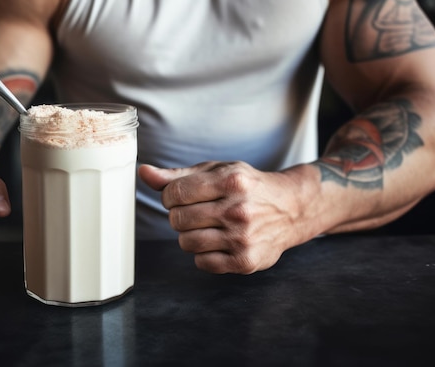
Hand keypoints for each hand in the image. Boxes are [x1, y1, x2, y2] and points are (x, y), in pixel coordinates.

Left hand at [139, 162, 302, 273]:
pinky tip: (219, 241)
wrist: (291, 208)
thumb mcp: (216, 171)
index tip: (181, 196)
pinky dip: (204, 254)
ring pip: (186, 242)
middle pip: (177, 219)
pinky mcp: (246, 261)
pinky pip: (202, 263)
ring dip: (190, 235)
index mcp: (230, 181)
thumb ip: (177, 175)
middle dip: (180, 215)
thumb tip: (143, 172)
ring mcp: (242, 238)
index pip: (174, 193)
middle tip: (198, 211)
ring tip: (208, 226)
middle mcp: (238, 209)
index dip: (170, 196)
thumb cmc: (247, 186)